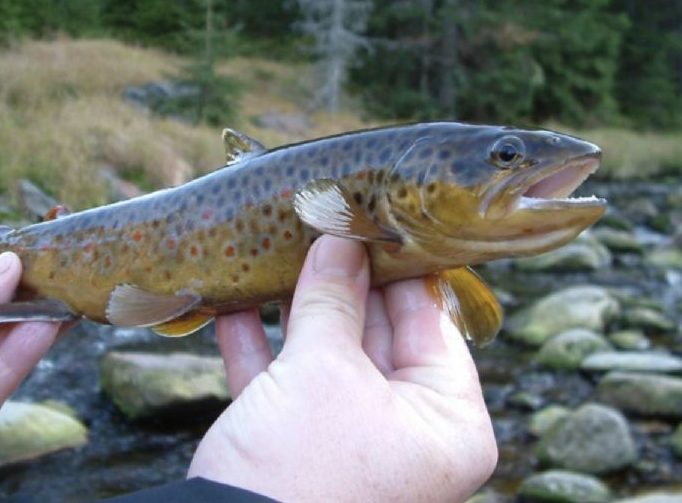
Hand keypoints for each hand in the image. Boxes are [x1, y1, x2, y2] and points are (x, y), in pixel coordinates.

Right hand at [189, 236, 497, 501]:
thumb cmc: (301, 467)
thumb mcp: (323, 370)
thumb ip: (334, 297)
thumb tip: (341, 234)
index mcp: (447, 423)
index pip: (433, 322)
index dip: (400, 264)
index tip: (376, 215)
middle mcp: (410, 437)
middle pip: (379, 336)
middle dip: (342, 283)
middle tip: (320, 225)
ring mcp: (355, 447)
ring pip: (328, 360)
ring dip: (296, 312)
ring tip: (277, 253)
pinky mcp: (301, 456)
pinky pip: (287, 390)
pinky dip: (261, 351)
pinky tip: (234, 305)